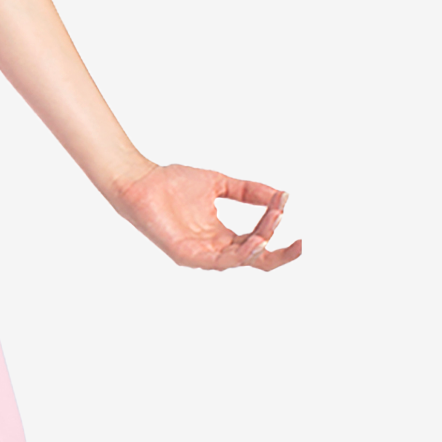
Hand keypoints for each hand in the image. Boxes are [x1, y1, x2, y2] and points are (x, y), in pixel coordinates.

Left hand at [106, 162, 301, 270]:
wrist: (140, 179)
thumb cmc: (172, 182)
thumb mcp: (219, 184)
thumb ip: (249, 191)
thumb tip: (282, 195)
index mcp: (222, 235)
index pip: (258, 240)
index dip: (275, 225)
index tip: (286, 204)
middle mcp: (215, 248)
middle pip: (256, 259)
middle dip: (281, 252)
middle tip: (302, 243)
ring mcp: (201, 254)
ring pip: (242, 260)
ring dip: (263, 243)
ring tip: (275, 224)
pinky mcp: (187, 256)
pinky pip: (220, 262)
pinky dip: (241, 254)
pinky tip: (256, 242)